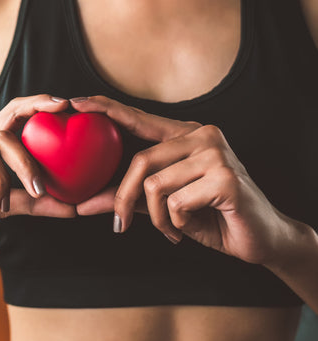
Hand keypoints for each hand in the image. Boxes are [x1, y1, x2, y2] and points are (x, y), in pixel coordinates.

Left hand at [71, 95, 291, 265]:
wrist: (262, 239)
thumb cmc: (211, 216)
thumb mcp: (164, 205)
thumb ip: (129, 197)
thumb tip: (83, 203)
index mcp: (186, 135)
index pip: (140, 118)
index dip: (108, 108)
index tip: (77, 102)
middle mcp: (201, 136)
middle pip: (141, 160)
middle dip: (123, 198)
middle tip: (119, 225)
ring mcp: (215, 153)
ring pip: (155, 185)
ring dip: (158, 218)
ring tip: (173, 229)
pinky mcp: (225, 177)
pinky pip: (176, 203)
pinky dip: (176, 224)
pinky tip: (193, 228)